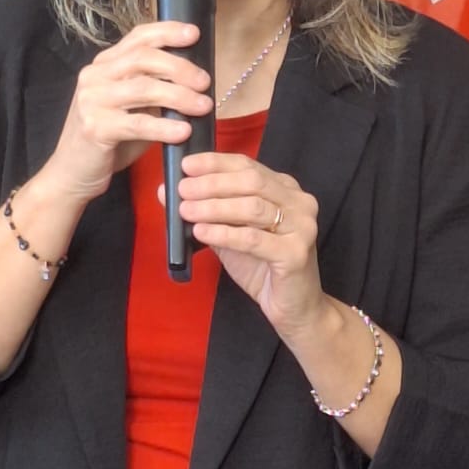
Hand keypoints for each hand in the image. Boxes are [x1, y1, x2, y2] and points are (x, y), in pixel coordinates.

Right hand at [43, 22, 212, 202]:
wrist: (72, 173)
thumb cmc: (109, 141)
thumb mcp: (132, 107)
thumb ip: (154, 88)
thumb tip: (194, 79)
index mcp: (104, 65)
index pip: (137, 38)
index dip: (167, 32)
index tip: (194, 34)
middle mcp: (94, 77)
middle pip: (143, 59)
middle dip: (179, 67)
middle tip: (205, 82)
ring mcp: (92, 101)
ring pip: (143, 89)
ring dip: (179, 96)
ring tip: (204, 106)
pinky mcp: (95, 128)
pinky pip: (138, 124)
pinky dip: (165, 127)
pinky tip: (184, 131)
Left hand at [174, 151, 325, 334]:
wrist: (294, 306)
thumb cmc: (263, 268)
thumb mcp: (230, 233)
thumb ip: (206, 212)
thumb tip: (167, 192)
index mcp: (286, 190)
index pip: (248, 165)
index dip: (215, 162)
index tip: (186, 165)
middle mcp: (299, 203)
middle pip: (251, 181)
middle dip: (211, 184)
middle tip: (182, 190)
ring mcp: (302, 227)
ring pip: (252, 207)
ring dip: (214, 207)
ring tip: (185, 210)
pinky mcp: (296, 253)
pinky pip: (253, 239)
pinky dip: (224, 234)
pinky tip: (201, 232)